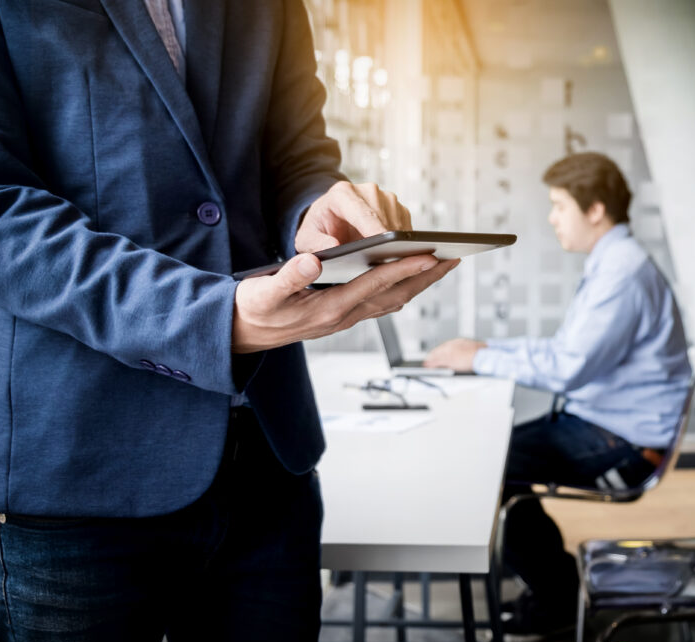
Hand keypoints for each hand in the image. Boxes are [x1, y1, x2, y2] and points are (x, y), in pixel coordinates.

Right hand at [233, 252, 458, 353]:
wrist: (241, 334)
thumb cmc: (252, 309)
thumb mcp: (263, 292)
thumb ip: (288, 276)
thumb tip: (314, 260)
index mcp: (329, 309)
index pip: (375, 285)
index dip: (403, 268)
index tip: (429, 255)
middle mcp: (343, 316)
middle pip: (395, 295)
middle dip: (425, 278)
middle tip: (453, 259)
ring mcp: (345, 318)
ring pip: (392, 300)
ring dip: (418, 284)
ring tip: (441, 265)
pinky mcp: (343, 315)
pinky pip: (381, 302)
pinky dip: (400, 288)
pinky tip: (410, 277)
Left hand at [295, 181, 412, 252]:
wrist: (330, 221)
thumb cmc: (319, 230)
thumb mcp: (306, 240)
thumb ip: (314, 244)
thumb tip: (333, 247)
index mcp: (341, 194)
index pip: (361, 211)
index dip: (373, 228)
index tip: (382, 244)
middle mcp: (367, 190)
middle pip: (384, 216)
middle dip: (386, 240)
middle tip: (385, 263)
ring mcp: (385, 198)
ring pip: (398, 222)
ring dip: (395, 243)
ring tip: (385, 261)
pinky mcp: (398, 208)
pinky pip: (406, 227)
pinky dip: (401, 242)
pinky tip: (391, 255)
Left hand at [424, 338, 486, 372]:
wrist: (484, 355)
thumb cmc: (482, 354)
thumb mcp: (474, 350)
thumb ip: (468, 351)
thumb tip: (467, 355)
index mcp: (459, 342)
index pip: (446, 346)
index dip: (440, 351)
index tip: (436, 354)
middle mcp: (453, 345)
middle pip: (440, 350)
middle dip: (433, 355)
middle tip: (428, 359)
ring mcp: (451, 352)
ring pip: (437, 356)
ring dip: (431, 360)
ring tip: (426, 364)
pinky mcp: (449, 360)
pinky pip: (437, 362)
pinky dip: (432, 364)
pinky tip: (428, 367)